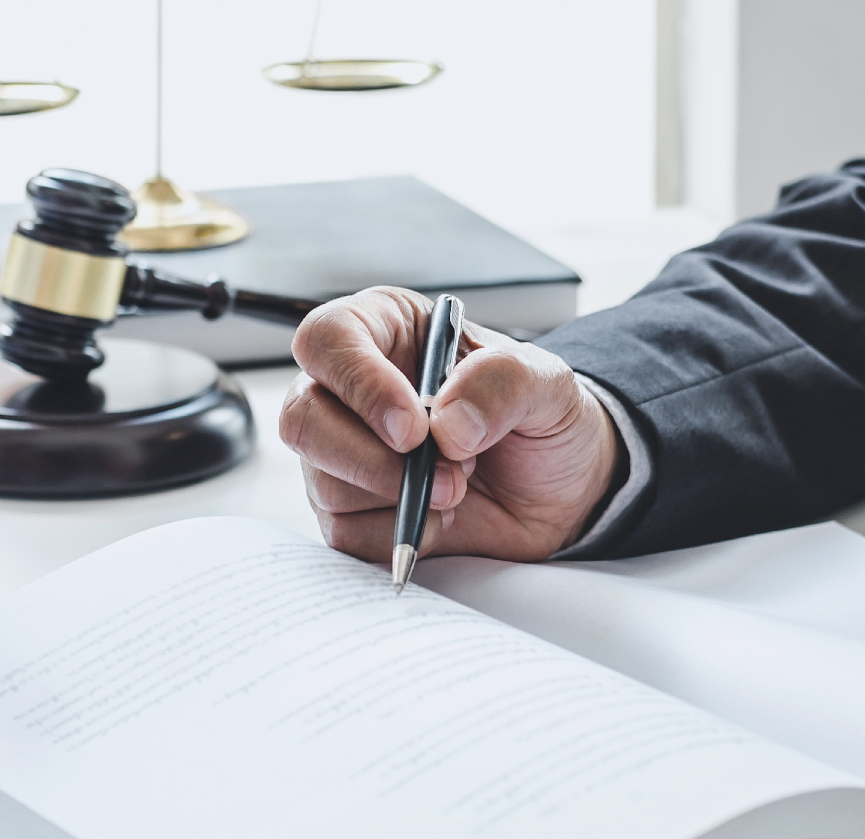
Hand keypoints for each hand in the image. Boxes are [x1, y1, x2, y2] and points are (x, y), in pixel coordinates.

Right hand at [280, 287, 620, 561]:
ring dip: (398, 498)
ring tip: (458, 489)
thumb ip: (505, 382)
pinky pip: (343, 532)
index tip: (413, 428)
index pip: (328, 338)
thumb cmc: (542, 419)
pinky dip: (396, 534)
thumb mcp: (549, 382)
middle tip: (449, 476)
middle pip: (303, 417)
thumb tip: (446, 423)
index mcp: (387, 329)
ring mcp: (344, 450)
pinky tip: (440, 519)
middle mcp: (352, 388)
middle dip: (373, 458)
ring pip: (323, 480)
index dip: (360, 383)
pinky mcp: (353, 509)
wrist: (561, 491)